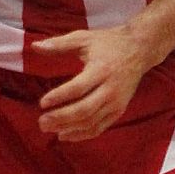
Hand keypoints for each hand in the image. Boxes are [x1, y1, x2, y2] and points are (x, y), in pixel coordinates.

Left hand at [35, 25, 158, 141]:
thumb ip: (59, 44)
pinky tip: (65, 135)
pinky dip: (82, 134)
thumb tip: (34, 46)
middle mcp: (111, 89)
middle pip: (84, 110)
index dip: (59, 97)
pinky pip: (100, 127)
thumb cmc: (108, 42)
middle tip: (41, 122)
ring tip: (48, 128)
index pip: (78, 88)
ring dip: (68, 128)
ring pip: (91, 122)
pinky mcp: (119, 110)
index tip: (42, 103)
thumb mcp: (84, 38)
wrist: (139, 50)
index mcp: (101, 70)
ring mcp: (117, 102)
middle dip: (61, 118)